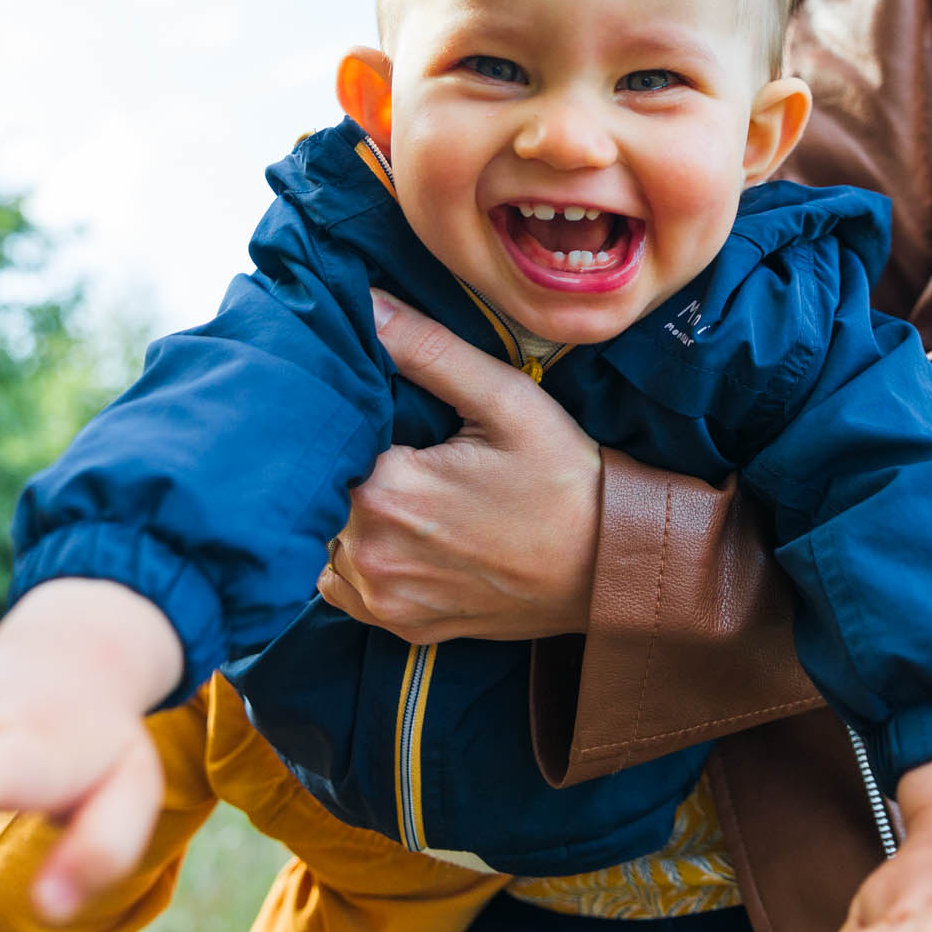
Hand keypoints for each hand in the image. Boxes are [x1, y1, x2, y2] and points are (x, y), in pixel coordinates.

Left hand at [319, 289, 602, 642]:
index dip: (345, 418)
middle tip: (399, 446)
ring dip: (349, 515)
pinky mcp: (403, 628)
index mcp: (389, 492)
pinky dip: (360, 561)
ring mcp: (385, 600)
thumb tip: (365, 303)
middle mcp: (372, 555)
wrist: (608, 565)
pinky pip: (345, 588)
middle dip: (348, 463)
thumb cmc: (563, 478)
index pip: (325, 440)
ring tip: (403, 490)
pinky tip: (403, 536)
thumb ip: (429, 350)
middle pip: (322, 491)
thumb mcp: (506, 400)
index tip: (380, 412)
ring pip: (328, 540)